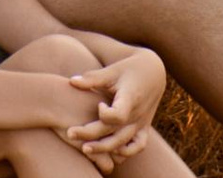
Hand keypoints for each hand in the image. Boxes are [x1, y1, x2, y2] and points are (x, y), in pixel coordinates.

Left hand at [58, 56, 162, 171]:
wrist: (153, 72)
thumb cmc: (127, 69)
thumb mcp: (112, 70)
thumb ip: (92, 78)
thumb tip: (71, 82)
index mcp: (130, 99)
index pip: (119, 115)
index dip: (106, 114)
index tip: (99, 104)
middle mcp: (137, 115)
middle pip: (115, 133)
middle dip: (91, 135)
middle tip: (69, 133)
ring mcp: (141, 124)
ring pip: (123, 144)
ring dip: (104, 149)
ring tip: (84, 149)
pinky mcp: (144, 128)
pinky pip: (138, 147)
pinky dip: (125, 152)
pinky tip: (110, 152)